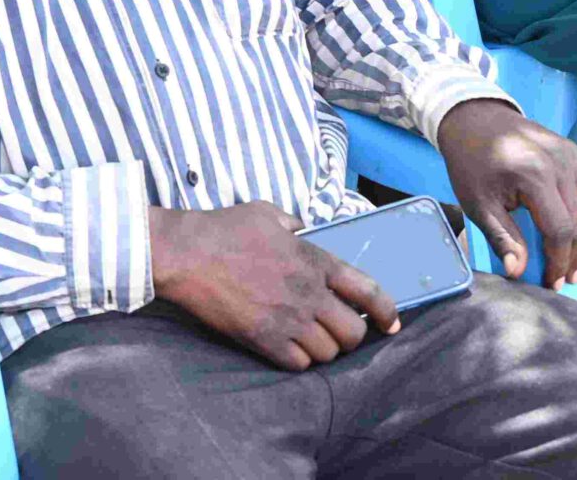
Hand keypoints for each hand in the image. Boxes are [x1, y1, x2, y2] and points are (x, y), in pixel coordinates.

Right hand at [149, 202, 397, 368]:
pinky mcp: (264, 340)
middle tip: (338, 330)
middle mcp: (307, 293)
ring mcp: (287, 319)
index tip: (390, 322)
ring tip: (310, 339)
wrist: (186, 254)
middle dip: (351, 334)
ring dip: (324, 349)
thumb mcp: (267, 212)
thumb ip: (294, 225)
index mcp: (313, 259)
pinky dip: (299, 360)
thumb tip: (305, 232)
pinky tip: (289, 347)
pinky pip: (299, 365)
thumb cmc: (223, 228)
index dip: (386, 311)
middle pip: (353, 332)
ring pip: (328, 353)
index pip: (368, 290)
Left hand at [433, 98, 576, 286]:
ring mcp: (569, 154)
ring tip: (575, 266)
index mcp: (534, 176)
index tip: (551, 284)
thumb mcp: (477, 204)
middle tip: (565, 281)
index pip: (560, 230)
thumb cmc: (471, 164)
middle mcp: (559, 163)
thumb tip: (517, 273)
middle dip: (574, 256)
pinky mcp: (572, 151)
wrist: (473, 119)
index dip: (558, 262)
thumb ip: (501, 238)